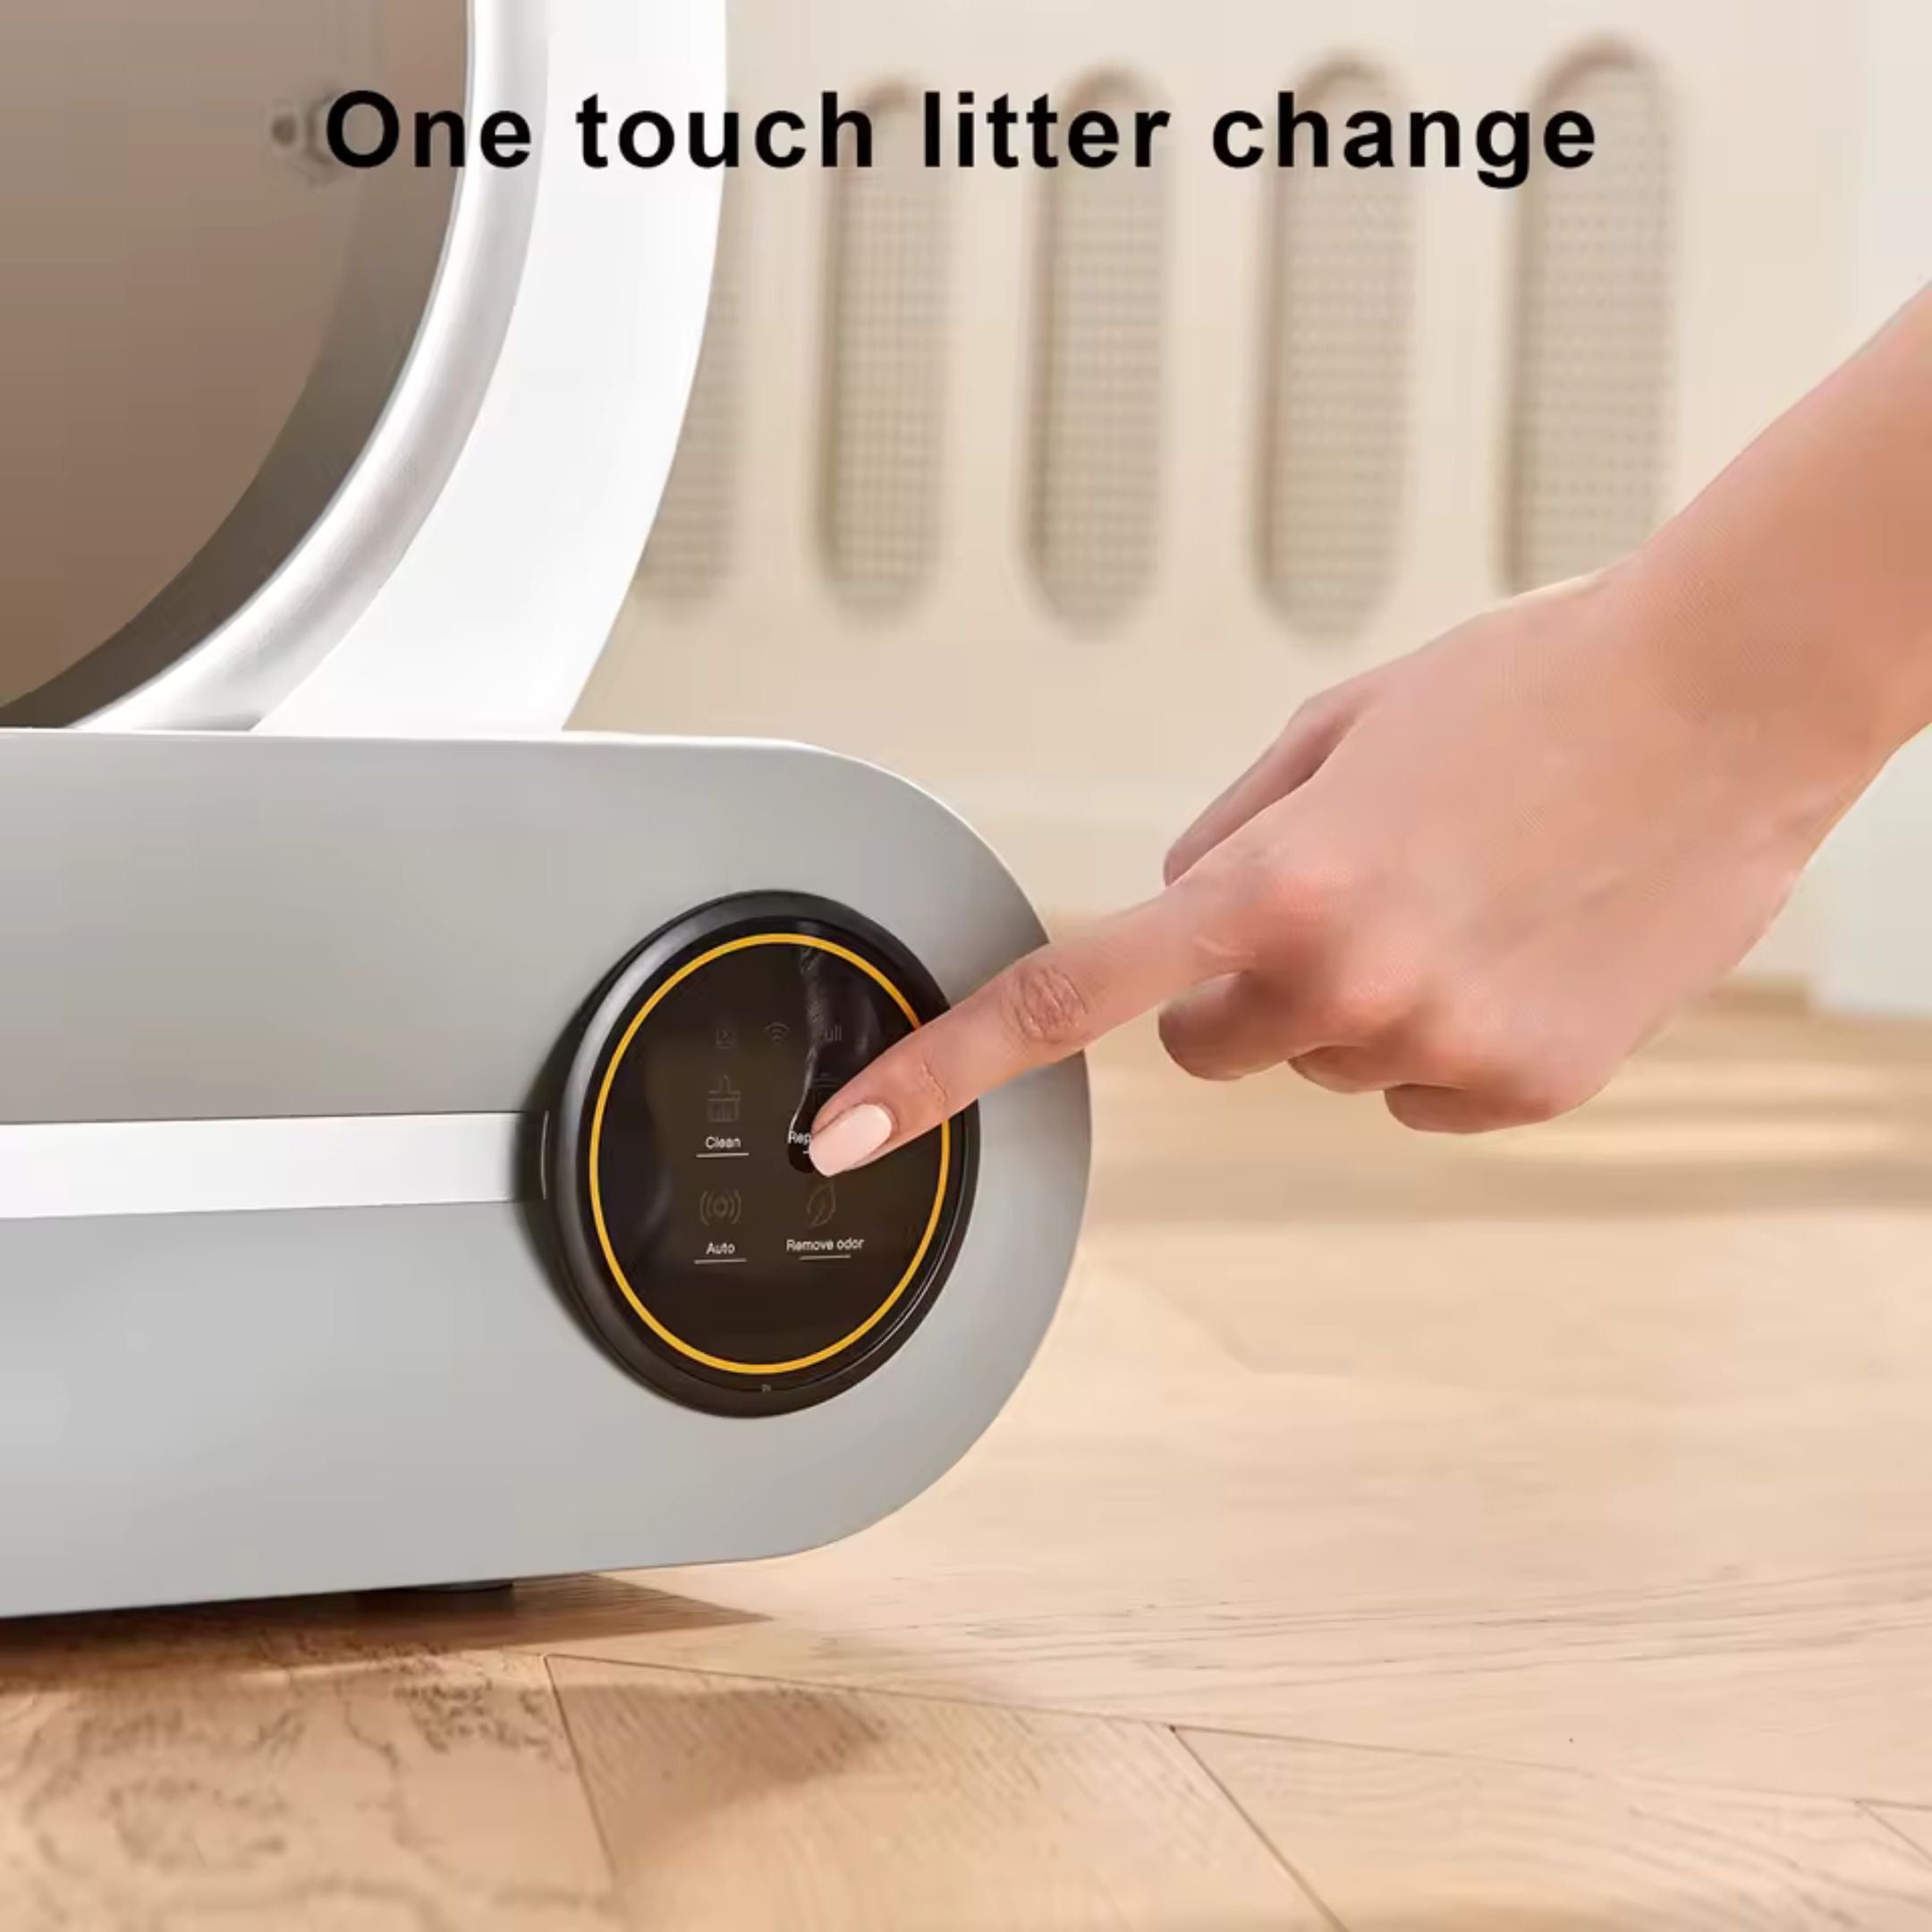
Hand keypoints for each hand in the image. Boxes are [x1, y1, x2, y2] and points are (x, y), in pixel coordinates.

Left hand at [807, 569, 1881, 1175]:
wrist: (1727, 697)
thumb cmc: (1529, 684)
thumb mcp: (1338, 727)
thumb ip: (1230, 835)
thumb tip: (1173, 913)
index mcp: (1274, 882)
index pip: (1068, 995)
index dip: (942, 1069)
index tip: (848, 1134)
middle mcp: (1347, 984)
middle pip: (1211, 1047)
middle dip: (1242, 989)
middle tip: (1340, 900)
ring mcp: (1443, 1051)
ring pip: (1331, 1064)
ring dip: (1364, 1002)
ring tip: (1465, 896)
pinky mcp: (1529, 1091)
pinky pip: (1428, 1094)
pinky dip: (1450, 1039)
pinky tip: (1519, 947)